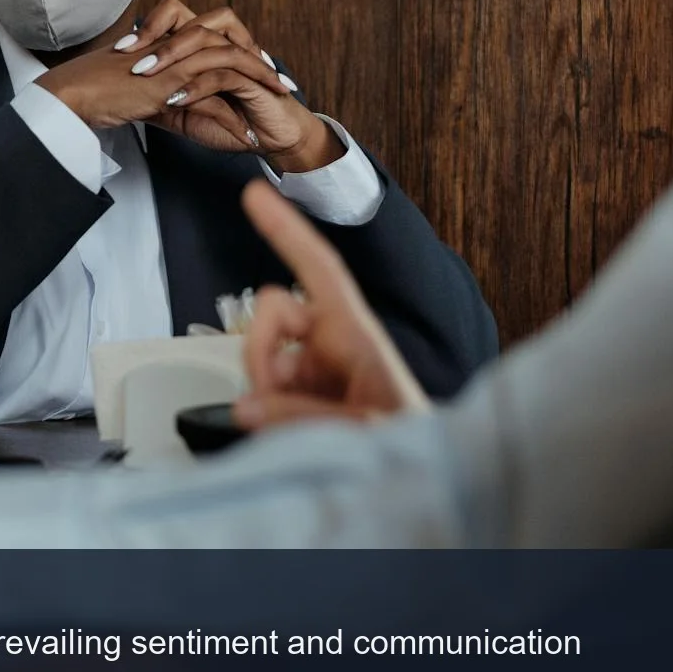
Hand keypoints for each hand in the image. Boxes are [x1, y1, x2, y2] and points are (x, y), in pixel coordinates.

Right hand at [36, 1, 291, 134]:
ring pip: (231, 60)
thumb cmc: (96, 90)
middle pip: (231, 41)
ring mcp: (173, 58)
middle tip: (284, 84)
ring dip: (260, 81)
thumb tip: (184, 101)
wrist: (73, 93)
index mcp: (169, 40)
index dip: (244, 52)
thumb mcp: (140, 87)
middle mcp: (174, 43)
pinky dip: (232, 114)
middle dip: (262, 63)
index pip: (216, 36)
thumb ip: (165, 89)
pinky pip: (214, 90)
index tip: (263, 72)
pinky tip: (245, 133)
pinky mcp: (169, 79)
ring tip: (279, 102)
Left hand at [118, 0, 341, 171]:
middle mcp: (223, 46)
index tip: (120, 48)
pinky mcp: (254, 80)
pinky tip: (175, 99)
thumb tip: (122, 97)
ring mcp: (239, 60)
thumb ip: (159, 100)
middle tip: (128, 57)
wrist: (271, 138)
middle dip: (156, 37)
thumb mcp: (184, 113)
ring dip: (173, 55)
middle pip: (190, 21)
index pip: (177, 16)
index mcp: (206, 47)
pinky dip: (196, 87)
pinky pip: (222, 75)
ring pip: (206, 41)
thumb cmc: (231, 122)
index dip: (149, 25)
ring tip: (146, 74)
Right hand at [233, 180, 428, 428]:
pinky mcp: (303, 398)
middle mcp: (333, 345)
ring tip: (290, 427)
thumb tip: (248, 406)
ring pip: (261, 357)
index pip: (318, 268)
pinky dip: (264, 411)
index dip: (287, 229)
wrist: (424, 477)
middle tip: (264, 394)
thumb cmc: (414, 443)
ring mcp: (315, 372)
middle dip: (257, 347)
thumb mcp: (362, 427)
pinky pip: (264, 391)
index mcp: (357, 334)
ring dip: (263, 391)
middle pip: (272, 312)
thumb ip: (300, 416)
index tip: (257, 194)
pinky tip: (284, 433)